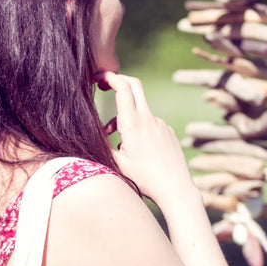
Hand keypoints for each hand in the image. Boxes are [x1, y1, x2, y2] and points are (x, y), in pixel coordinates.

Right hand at [99, 71, 196, 207]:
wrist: (175, 188)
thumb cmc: (145, 179)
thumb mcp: (117, 164)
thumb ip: (102, 145)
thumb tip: (90, 134)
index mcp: (133, 124)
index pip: (122, 88)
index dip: (110, 77)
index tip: (99, 77)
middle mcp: (148, 119)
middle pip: (134, 85)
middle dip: (119, 81)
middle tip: (106, 85)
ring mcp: (160, 124)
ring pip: (139, 109)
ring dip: (126, 116)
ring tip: (118, 141)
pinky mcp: (168, 131)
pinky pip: (150, 123)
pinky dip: (139, 128)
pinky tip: (139, 150)